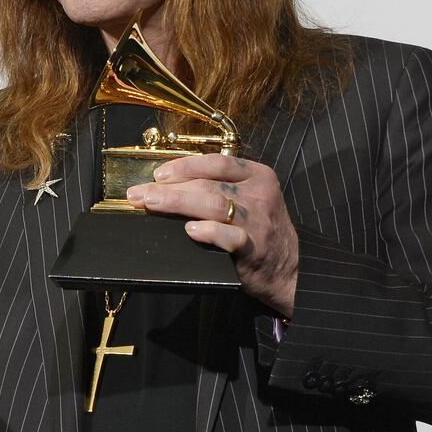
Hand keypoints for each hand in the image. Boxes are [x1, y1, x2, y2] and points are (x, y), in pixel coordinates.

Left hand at [126, 153, 298, 316]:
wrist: (292, 269)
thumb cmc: (260, 230)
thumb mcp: (250, 199)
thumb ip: (220, 188)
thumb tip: (169, 184)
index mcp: (257, 175)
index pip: (217, 162)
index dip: (185, 165)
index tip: (158, 173)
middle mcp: (259, 194)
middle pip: (208, 184)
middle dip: (169, 187)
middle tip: (139, 193)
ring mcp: (258, 221)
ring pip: (213, 204)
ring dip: (177, 203)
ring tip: (151, 204)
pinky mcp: (255, 248)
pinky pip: (230, 236)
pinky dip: (208, 232)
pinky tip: (190, 230)